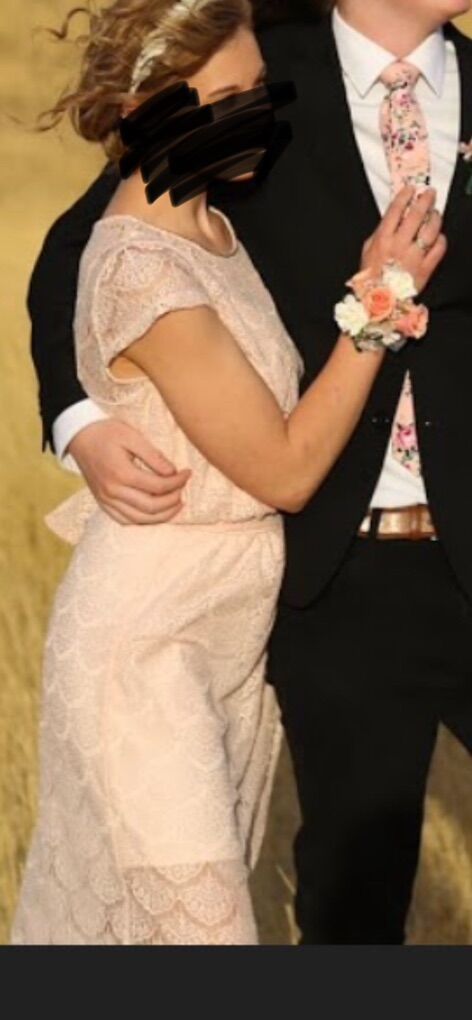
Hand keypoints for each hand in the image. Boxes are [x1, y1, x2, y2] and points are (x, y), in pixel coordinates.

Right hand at [68, 419, 190, 524]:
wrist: (79, 436)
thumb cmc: (107, 432)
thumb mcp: (132, 436)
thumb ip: (154, 456)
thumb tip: (173, 473)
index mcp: (121, 473)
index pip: (158, 486)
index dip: (178, 482)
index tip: (187, 473)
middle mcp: (113, 491)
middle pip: (151, 507)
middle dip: (173, 500)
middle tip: (183, 490)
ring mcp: (106, 500)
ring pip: (140, 519)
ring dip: (162, 516)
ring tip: (176, 504)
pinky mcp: (103, 503)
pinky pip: (125, 521)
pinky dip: (143, 521)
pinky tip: (155, 513)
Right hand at [361, 185, 446, 291]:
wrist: (380, 302)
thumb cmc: (371, 279)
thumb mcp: (367, 251)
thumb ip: (379, 233)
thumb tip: (390, 219)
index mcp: (383, 240)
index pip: (396, 210)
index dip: (405, 196)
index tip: (410, 190)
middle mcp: (399, 246)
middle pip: (416, 215)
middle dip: (424, 200)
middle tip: (429, 194)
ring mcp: (414, 257)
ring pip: (430, 230)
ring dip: (435, 217)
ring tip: (435, 213)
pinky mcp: (425, 268)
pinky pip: (439, 249)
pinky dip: (441, 239)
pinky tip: (438, 236)